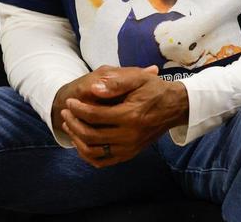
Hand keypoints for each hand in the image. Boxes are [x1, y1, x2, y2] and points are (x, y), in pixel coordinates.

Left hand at [59, 65, 188, 167]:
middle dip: (73, 123)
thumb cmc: (155, 90)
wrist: (175, 107)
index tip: (70, 102)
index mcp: (131, 115)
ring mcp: (129, 147)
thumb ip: (116, 83)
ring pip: (93, 151)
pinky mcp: (130, 154)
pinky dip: (87, 154)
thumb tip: (93, 88)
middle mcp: (129, 135)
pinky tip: (81, 141)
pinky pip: (102, 161)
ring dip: (77, 139)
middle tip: (66, 113)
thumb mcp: (139, 78)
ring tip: (70, 126)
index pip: (94, 116)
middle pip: (90, 135)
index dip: (78, 109)